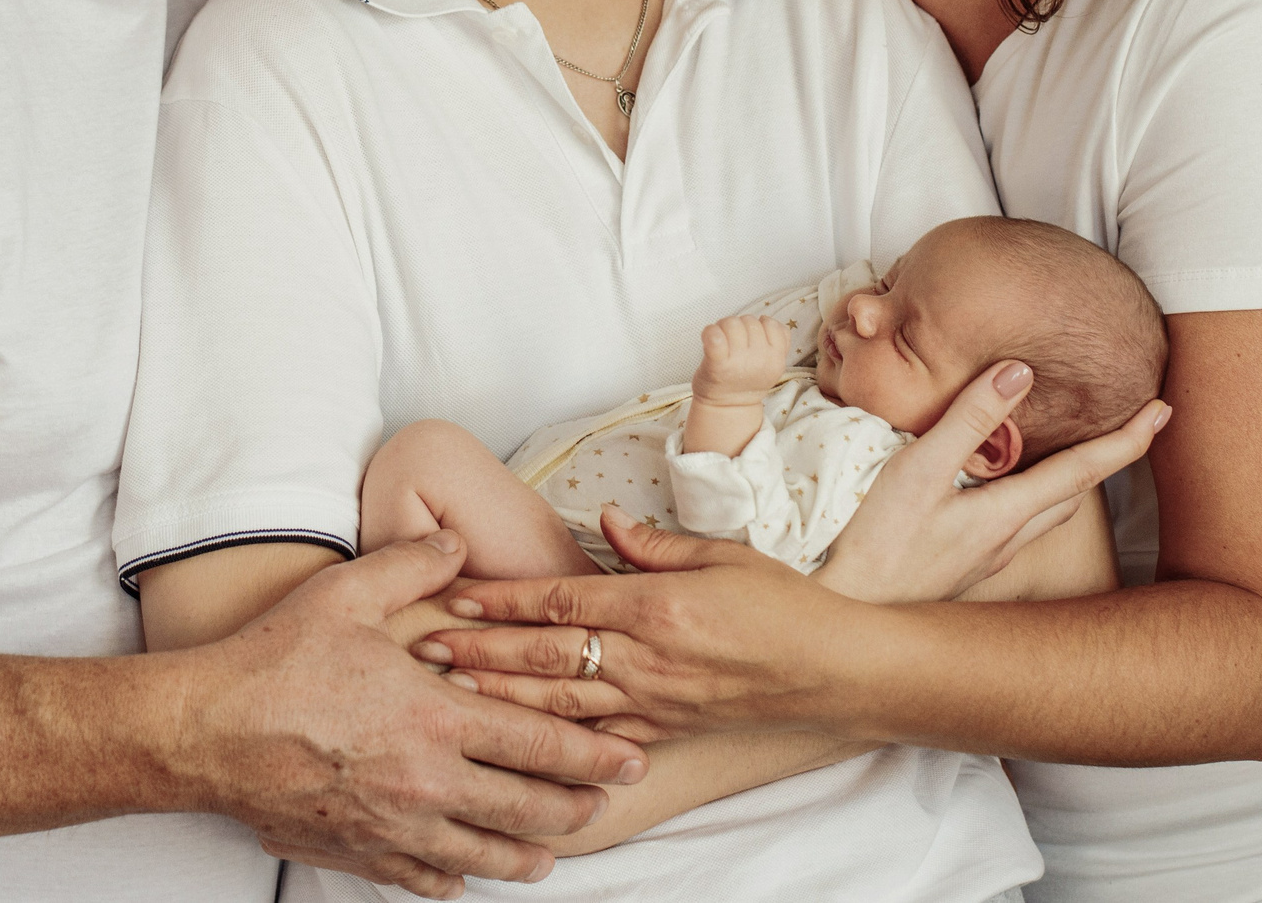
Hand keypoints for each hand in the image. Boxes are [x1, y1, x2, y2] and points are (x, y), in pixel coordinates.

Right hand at [176, 532, 649, 899]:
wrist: (204, 731)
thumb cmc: (273, 662)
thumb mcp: (348, 594)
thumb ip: (413, 563)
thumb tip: (455, 540)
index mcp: (435, 717)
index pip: (539, 742)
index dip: (593, 754)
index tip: (630, 759)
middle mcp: (426, 781)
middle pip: (526, 809)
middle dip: (575, 807)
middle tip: (603, 802)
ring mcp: (394, 825)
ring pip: (482, 854)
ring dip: (525, 855)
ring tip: (549, 854)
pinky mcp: (359, 851)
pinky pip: (423, 877)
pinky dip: (453, 878)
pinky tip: (464, 875)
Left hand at [410, 507, 845, 742]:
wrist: (835, 670)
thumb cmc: (783, 605)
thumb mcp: (721, 554)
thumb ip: (653, 543)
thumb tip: (602, 521)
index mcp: (656, 605)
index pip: (561, 601)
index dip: (502, 599)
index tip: (455, 595)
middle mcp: (647, 658)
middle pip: (545, 655)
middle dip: (479, 650)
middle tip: (425, 647)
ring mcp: (652, 703)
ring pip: (558, 702)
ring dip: (498, 695)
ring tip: (448, 688)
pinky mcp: (663, 733)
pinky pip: (596, 739)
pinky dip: (551, 740)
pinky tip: (513, 740)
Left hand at [692, 315, 790, 406]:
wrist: (727, 406)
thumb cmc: (747, 379)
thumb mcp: (771, 365)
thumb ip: (777, 342)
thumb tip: (767, 320)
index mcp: (776, 360)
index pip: (771, 324)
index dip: (760, 326)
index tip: (751, 339)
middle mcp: (760, 360)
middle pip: (749, 321)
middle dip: (740, 326)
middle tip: (733, 343)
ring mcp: (738, 362)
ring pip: (733, 322)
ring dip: (724, 327)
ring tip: (723, 342)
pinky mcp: (716, 364)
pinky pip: (714, 336)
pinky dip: (711, 332)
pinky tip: (710, 336)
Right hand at [815, 360, 1166, 603]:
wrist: (847, 617)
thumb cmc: (874, 545)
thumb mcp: (917, 469)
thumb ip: (968, 419)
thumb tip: (1020, 371)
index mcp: (1004, 515)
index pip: (1082, 472)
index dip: (1126, 440)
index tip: (1163, 411)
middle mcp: (1005, 543)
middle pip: (1073, 497)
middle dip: (1106, 461)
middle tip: (1130, 427)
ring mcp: (982, 560)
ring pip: (1044, 517)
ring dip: (1068, 482)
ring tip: (1073, 452)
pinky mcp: (960, 569)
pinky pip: (1013, 528)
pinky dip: (1028, 500)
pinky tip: (1000, 491)